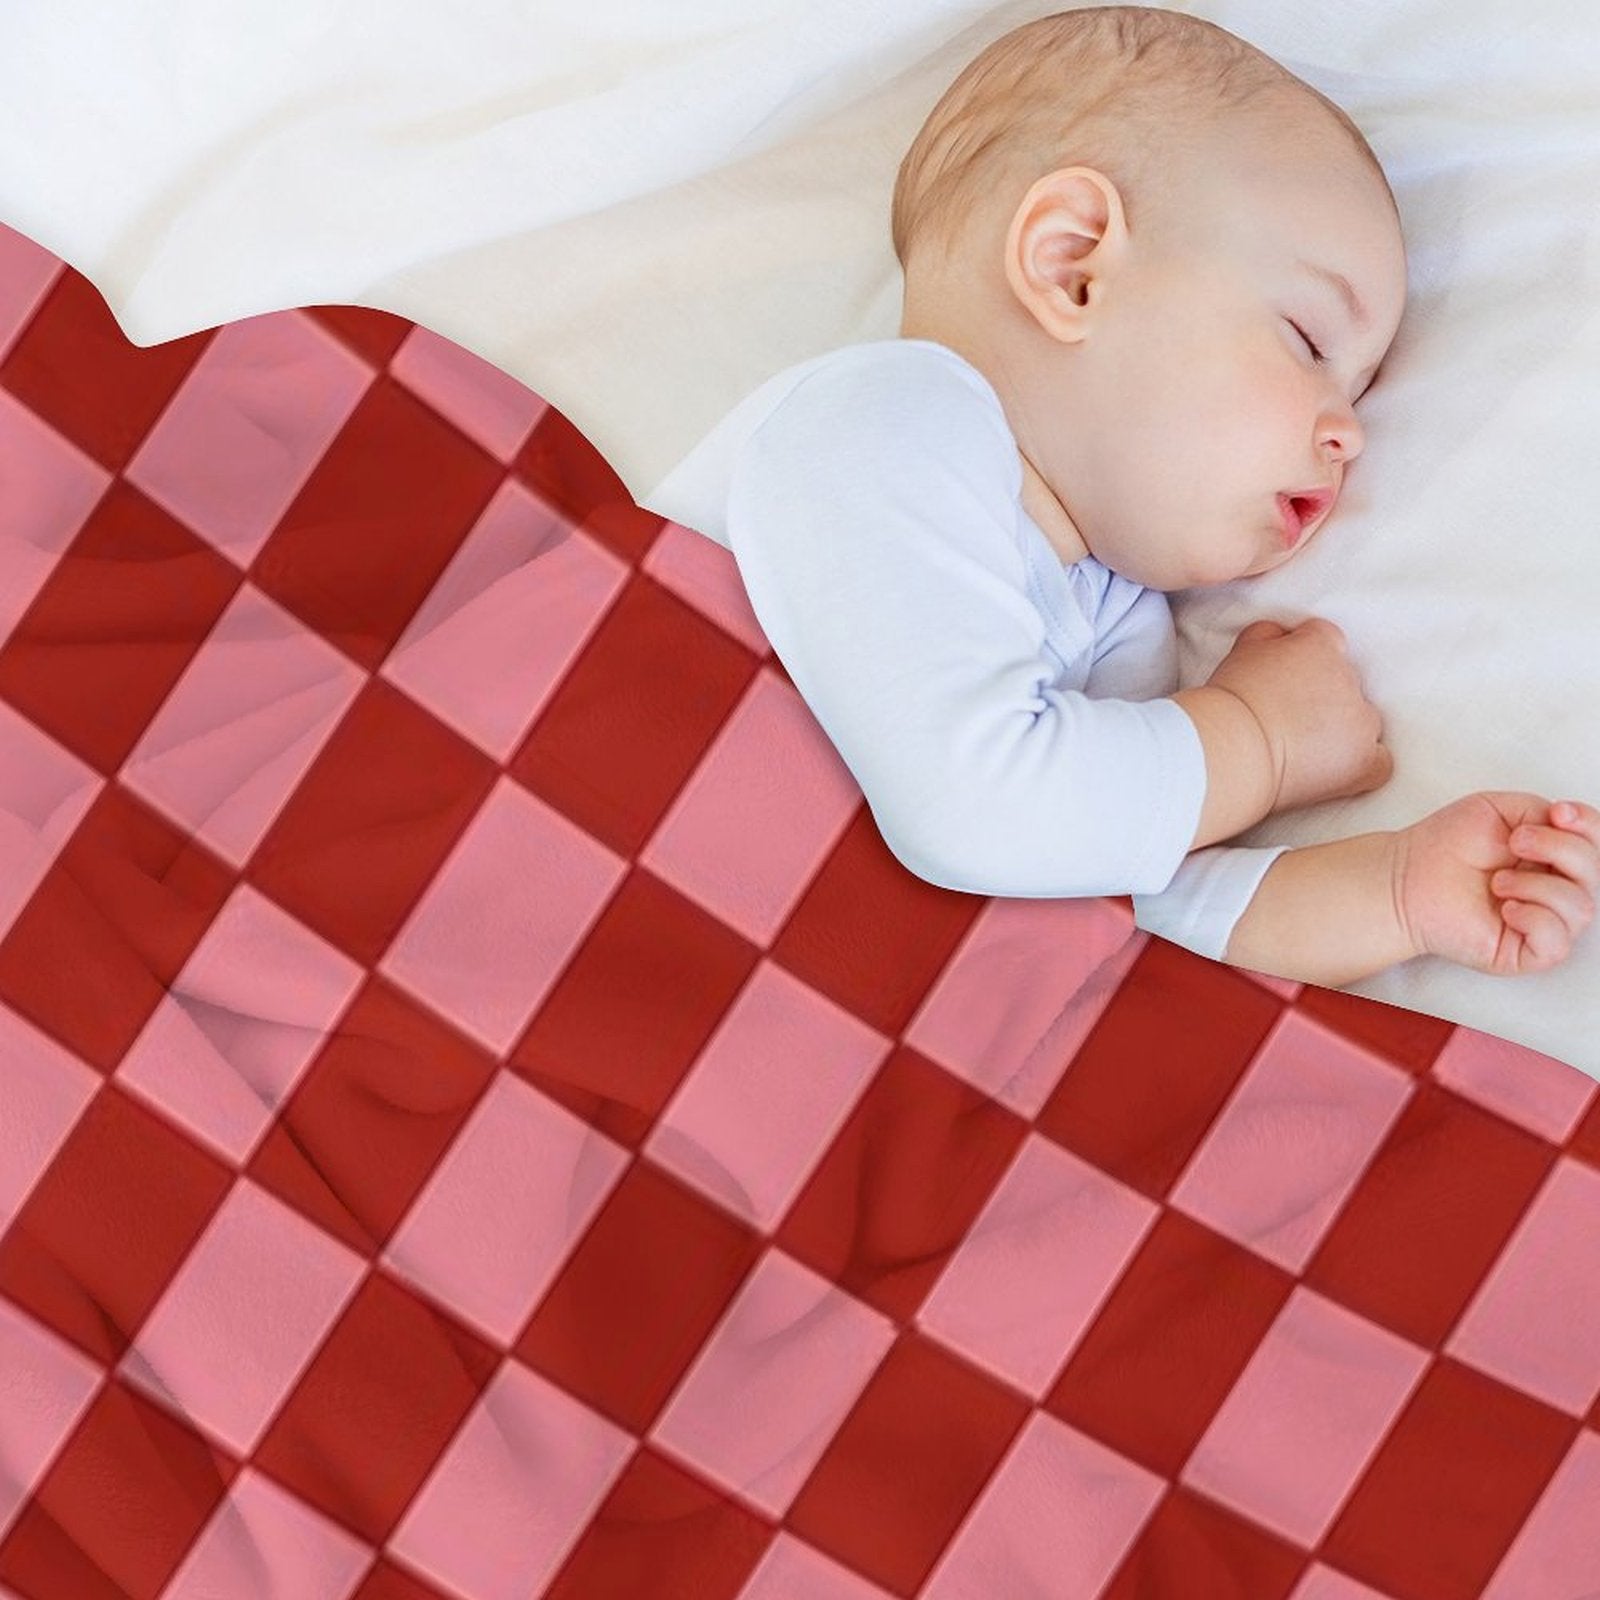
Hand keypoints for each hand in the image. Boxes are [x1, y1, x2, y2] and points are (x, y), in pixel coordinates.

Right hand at [1206, 618, 1390, 813]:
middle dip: (1323, 697)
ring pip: (1363, 720)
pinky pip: (1379, 761)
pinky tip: (1337, 770)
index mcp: (1322, 645)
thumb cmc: (1230, 701)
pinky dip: (1363, 765)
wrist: (1232, 748)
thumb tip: (1282, 636)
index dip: (1304, 660)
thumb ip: (1270, 635)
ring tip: (1304, 748)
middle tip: (1287, 717)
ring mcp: (1361, 721)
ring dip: (1342, 730)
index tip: (1286, 679)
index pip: (1326, 641)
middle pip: (1346, 682)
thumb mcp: (1243, 649)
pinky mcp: (1364, 761)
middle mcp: (1349, 678)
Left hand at [1393, 794, 1599, 974]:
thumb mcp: (1498, 810)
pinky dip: (1535, 919)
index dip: (1589, 826)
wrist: (1405, 877)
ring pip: (1581, 908)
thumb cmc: (1445, 846)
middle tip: (1515, 842)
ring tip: (1497, 881)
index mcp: (1554, 857)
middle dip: (1559, 849)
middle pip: (1596, 873)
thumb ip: (1541, 811)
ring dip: (1537, 886)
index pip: (1597, 844)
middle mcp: (1555, 890)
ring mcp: (1543, 922)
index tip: (1558, 813)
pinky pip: (1557, 943)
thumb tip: (1568, 824)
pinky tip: (1506, 908)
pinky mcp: (1525, 952)